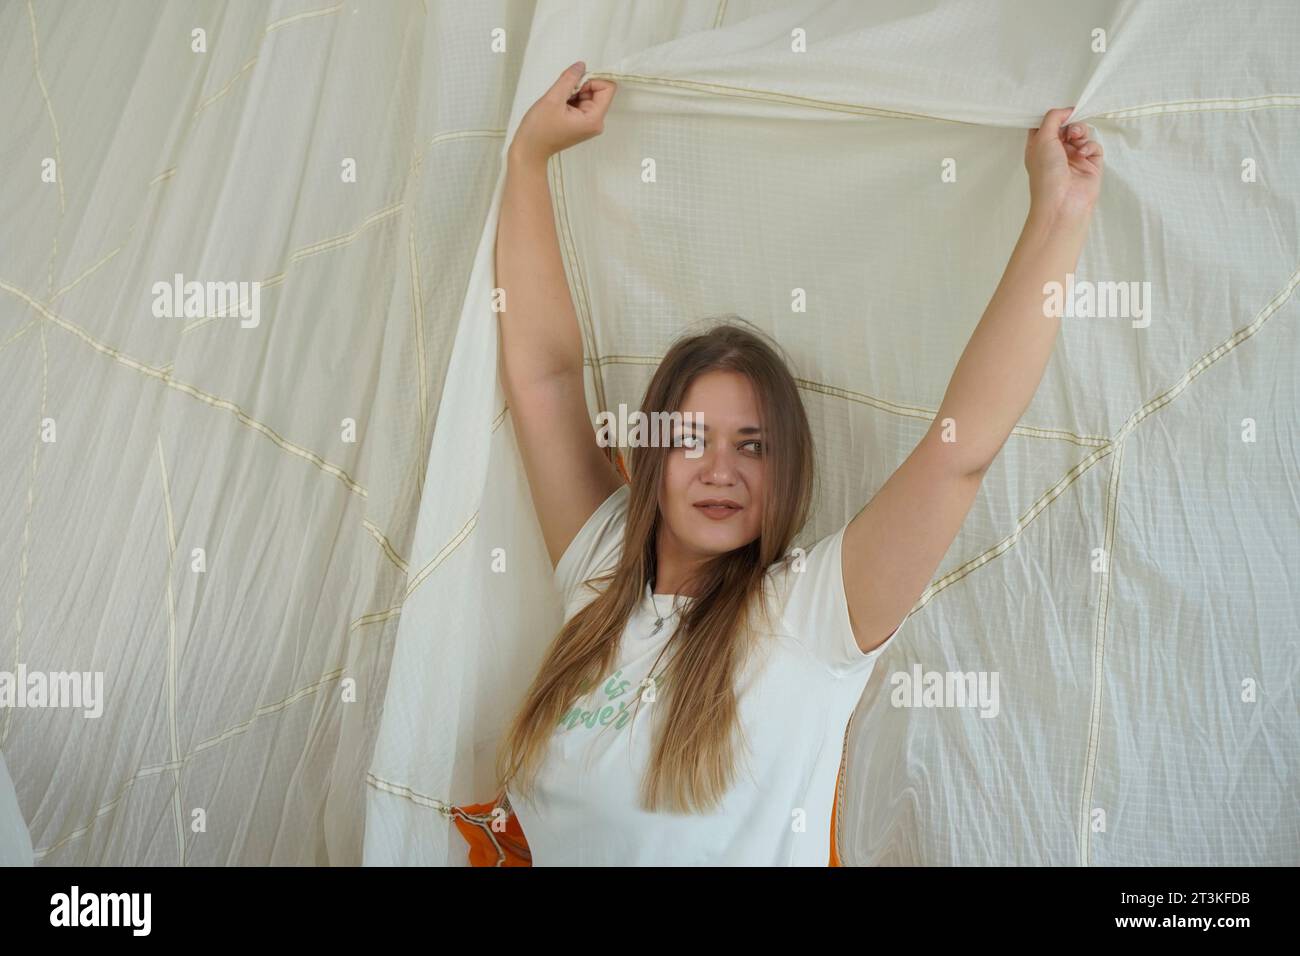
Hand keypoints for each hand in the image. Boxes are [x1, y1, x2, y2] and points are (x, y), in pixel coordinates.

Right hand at [508, 61, 617, 167]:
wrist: (530, 149)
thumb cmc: (539, 130)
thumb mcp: (553, 98)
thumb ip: (569, 79)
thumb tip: (581, 65)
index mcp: (594, 119)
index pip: (607, 88)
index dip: (592, 79)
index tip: (575, 81)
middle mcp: (596, 122)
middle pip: (598, 91)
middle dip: (580, 86)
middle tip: (562, 93)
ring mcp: (589, 123)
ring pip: (588, 95)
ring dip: (573, 92)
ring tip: (558, 102)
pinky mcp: (581, 122)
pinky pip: (581, 102)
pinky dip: (570, 98)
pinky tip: (558, 107)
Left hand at [1024, 107, 1103, 223]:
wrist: (1062, 202)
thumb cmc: (1046, 174)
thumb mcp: (1042, 139)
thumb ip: (1052, 119)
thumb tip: (1065, 110)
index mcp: (1039, 147)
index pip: (1046, 125)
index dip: (1053, 116)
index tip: (1060, 111)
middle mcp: (1056, 152)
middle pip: (1067, 126)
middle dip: (1070, 123)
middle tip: (1069, 128)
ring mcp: (1074, 158)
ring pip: (1082, 134)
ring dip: (1080, 132)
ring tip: (1076, 140)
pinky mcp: (1090, 164)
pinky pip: (1094, 146)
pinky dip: (1089, 146)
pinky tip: (1083, 154)